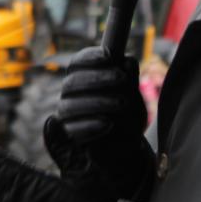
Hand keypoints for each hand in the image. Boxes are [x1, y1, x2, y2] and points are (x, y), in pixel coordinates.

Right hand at [45, 46, 153, 201]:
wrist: (128, 145)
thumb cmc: (127, 114)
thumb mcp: (133, 94)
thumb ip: (129, 77)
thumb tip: (127, 60)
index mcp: (83, 77)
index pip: (78, 62)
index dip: (90, 57)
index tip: (109, 56)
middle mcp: (70, 93)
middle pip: (72, 81)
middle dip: (98, 78)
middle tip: (122, 78)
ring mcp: (67, 113)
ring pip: (69, 104)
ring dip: (98, 101)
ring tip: (122, 103)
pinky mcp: (70, 133)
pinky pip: (72, 128)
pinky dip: (90, 125)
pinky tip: (108, 123)